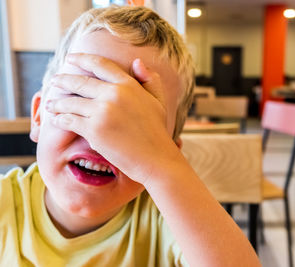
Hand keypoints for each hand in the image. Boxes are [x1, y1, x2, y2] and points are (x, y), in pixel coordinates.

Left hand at [46, 53, 179, 184]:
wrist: (155, 159)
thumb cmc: (157, 131)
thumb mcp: (158, 101)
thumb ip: (150, 79)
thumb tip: (136, 62)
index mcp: (129, 85)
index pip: (100, 64)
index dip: (82, 59)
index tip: (70, 58)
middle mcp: (114, 94)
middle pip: (80, 81)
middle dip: (63, 80)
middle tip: (54, 81)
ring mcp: (102, 111)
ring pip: (71, 101)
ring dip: (58, 103)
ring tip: (51, 104)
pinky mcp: (93, 130)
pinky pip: (70, 120)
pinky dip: (60, 120)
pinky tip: (56, 119)